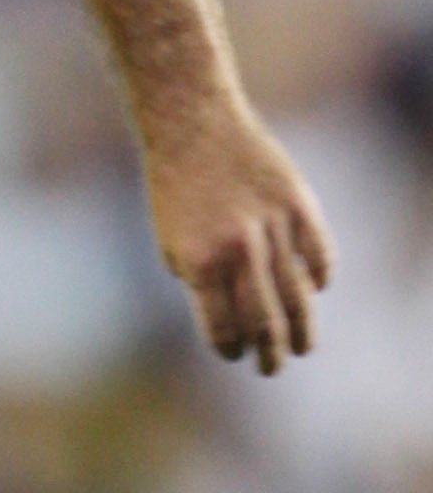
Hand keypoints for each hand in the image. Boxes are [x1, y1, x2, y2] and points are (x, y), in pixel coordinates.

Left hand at [144, 102, 333, 375]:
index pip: (225, 329)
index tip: (235, 354)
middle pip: (266, 321)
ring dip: (301, 330)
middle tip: (271, 367)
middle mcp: (239, 250)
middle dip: (270, 353)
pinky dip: (320, 276)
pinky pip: (319, 254)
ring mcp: (273, 226)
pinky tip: (313, 289)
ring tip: (302, 348)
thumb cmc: (174, 188)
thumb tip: (238, 323)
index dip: (231, 348)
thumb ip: (202, 284)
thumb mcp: (172, 241)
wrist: (192, 124)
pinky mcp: (298, 203)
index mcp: (200, 263)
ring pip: (297, 295)